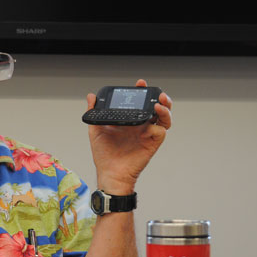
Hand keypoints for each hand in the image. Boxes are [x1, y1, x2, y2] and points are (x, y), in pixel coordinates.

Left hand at [86, 79, 172, 193]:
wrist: (110, 173)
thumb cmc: (104, 155)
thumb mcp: (96, 130)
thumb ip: (95, 113)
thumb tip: (91, 96)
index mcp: (129, 121)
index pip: (138, 103)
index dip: (141, 92)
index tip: (139, 83)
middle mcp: (140, 125)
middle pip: (155, 107)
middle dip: (159, 96)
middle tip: (155, 91)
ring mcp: (147, 133)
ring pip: (163, 116)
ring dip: (165, 107)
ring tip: (159, 102)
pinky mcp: (152, 142)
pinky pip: (161, 130)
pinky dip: (162, 121)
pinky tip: (154, 117)